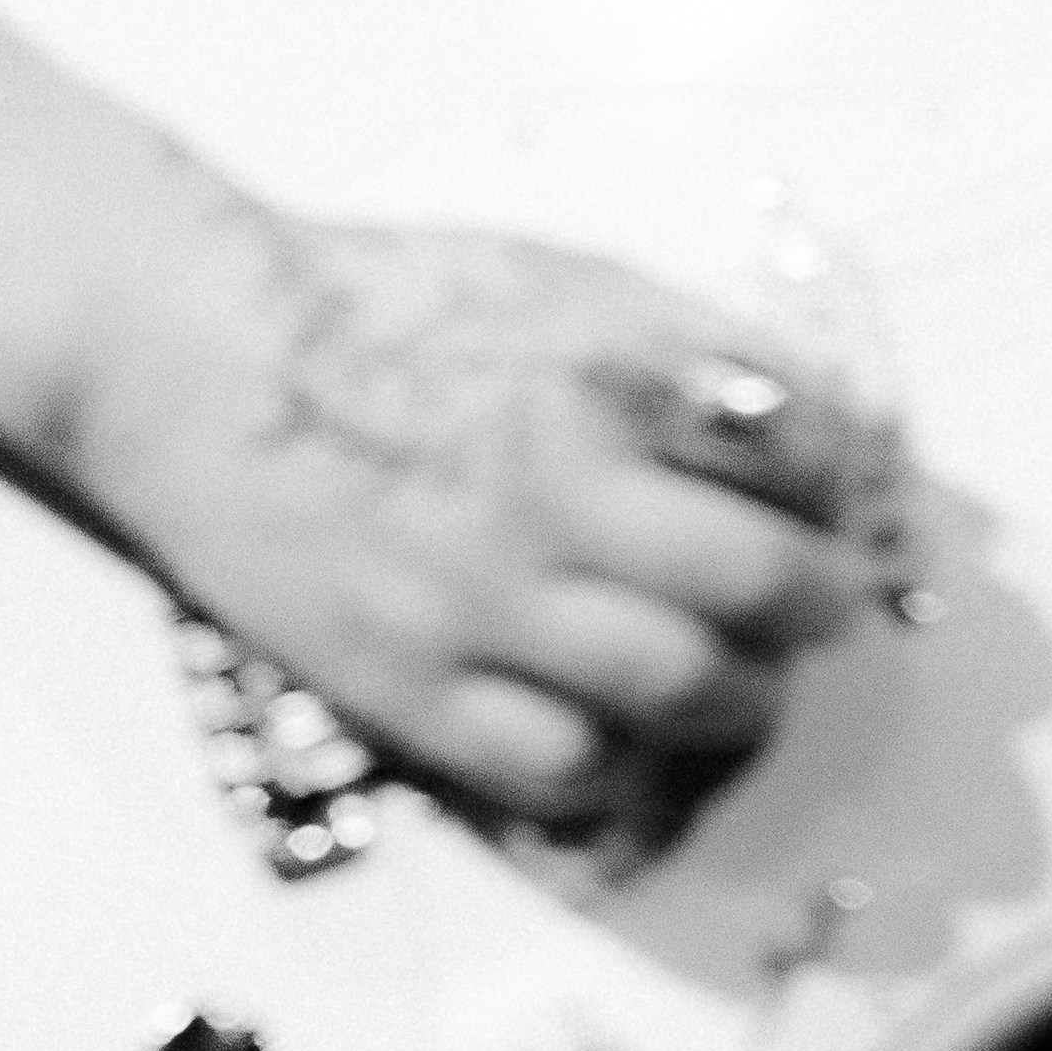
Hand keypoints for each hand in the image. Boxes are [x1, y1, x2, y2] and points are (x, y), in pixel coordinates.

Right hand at [60, 202, 882, 825]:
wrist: (198, 355)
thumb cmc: (387, 316)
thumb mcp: (556, 283)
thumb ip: (688, 351)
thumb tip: (821, 429)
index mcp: (600, 373)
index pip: (797, 445)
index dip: (850, 492)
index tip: (853, 515)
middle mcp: (553, 488)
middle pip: (757, 584)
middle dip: (818, 609)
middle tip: (821, 616)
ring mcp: (481, 600)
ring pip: (676, 690)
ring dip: (737, 700)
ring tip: (735, 685)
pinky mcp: (412, 687)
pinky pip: (561, 766)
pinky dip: (617, 761)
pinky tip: (618, 731)